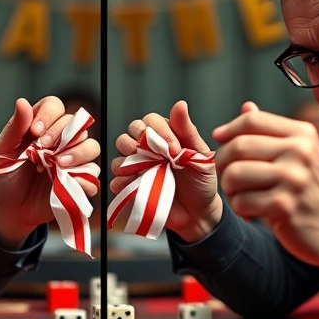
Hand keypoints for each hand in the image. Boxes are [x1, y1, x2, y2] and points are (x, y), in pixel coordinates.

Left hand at [0, 96, 100, 247]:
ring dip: (76, 153)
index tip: (34, 131)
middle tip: (42, 150)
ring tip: (57, 164)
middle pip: (77, 124)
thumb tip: (22, 102)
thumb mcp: (2, 150)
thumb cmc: (6, 176)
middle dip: (60, 135)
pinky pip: (93, 173)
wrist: (10, 207)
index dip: (48, 115)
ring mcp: (73, 159)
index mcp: (42, 125)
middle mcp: (61, 139)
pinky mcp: (81, 179)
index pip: (55, 106)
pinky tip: (63, 182)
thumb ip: (14, 127)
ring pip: (91, 146)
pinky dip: (82, 177)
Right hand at [110, 100, 222, 242]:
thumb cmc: (202, 182)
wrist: (199, 214)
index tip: (175, 149)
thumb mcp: (200, 155)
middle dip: (139, 142)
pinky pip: (116, 181)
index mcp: (164, 137)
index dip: (159, 131)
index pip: (149, 121)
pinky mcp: (131, 187)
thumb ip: (187, 130)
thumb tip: (180, 104)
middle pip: (129, 133)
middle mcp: (147, 150)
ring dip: (130, 161)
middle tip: (158, 158)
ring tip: (147, 171)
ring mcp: (137, 169)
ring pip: (119, 156)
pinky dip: (123, 182)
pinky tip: (138, 185)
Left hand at [211, 101, 318, 272]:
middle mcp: (300, 152)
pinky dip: (240, 208)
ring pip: (235, 175)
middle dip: (224, 162)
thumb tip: (246, 107)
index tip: (219, 139)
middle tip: (228, 176)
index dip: (229, 129)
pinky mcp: (285, 206)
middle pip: (239, 146)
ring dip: (230, 188)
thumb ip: (272, 131)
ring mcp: (293, 179)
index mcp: (302, 134)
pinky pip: (241, 202)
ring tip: (241, 195)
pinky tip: (252, 211)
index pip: (252, 120)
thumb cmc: (312, 187)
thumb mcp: (300, 152)